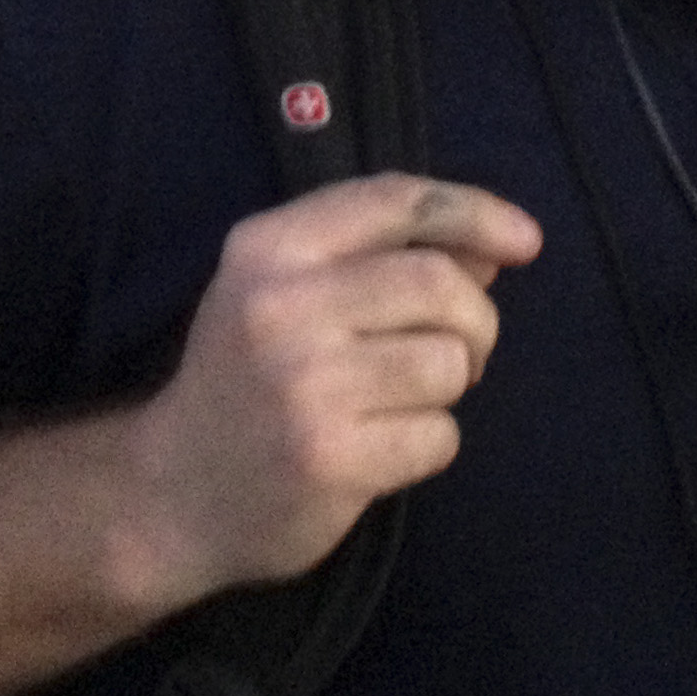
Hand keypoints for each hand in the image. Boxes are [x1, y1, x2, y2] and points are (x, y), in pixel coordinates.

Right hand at [121, 175, 541, 608]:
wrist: (171, 493)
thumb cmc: (244, 379)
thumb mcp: (285, 293)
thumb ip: (381, 257)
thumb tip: (494, 245)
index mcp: (266, 248)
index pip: (395, 202)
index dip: (474, 212)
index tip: (525, 242)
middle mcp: (280, 306)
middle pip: (439, 284)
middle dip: (474, 320)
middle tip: (457, 351)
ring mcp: (304, 386)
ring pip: (447, 362)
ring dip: (449, 385)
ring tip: (404, 400)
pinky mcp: (331, 458)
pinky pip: (439, 435)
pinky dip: (430, 442)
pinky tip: (382, 448)